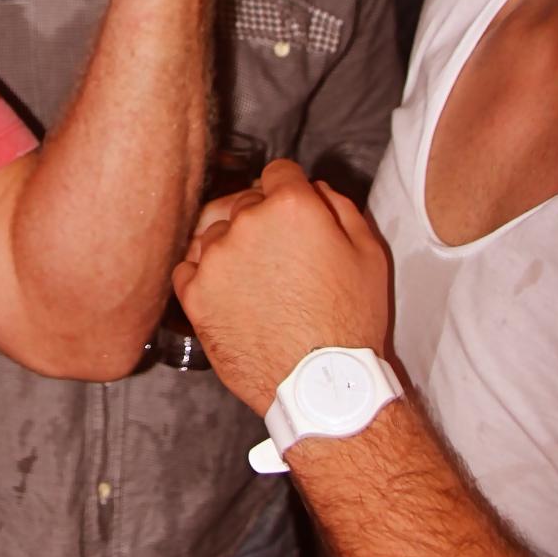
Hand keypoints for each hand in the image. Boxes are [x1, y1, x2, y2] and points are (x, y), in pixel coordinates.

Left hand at [172, 159, 389, 414]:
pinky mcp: (194, 293)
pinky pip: (189, 267)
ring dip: (230, 246)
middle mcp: (245, 224)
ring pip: (214, 232)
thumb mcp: (369, 253)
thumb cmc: (349, 323)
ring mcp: (214, 258)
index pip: (278, 171)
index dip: (289, 190)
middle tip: (280, 255)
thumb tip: (315, 187)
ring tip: (256, 280)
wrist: (320, 384)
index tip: (291, 208)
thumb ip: (340, 207)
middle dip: (261, 219)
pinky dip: (205, 275)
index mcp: (291, 207)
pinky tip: (231, 294)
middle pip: (244, 201)